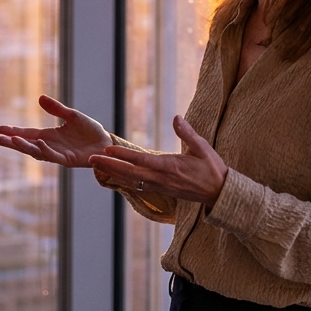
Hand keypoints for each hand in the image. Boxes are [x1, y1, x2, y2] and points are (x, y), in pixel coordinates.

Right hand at [0, 95, 109, 167]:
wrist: (106, 143)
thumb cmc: (89, 131)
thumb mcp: (72, 115)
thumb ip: (57, 109)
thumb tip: (40, 97)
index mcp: (48, 135)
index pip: (26, 133)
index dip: (12, 131)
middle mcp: (49, 146)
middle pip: (26, 145)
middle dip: (11, 143)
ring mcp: (57, 154)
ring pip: (37, 152)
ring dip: (24, 147)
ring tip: (12, 140)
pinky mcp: (68, 160)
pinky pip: (54, 156)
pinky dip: (46, 150)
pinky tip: (39, 143)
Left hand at [90, 115, 227, 205]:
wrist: (219, 193)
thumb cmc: (212, 169)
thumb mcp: (203, 147)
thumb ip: (187, 133)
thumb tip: (176, 117)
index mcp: (170, 167)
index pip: (141, 160)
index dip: (122, 155)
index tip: (107, 148)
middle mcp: (161, 179)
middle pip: (129, 173)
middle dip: (109, 165)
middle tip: (91, 159)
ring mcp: (160, 187)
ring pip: (130, 181)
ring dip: (113, 173)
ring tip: (96, 166)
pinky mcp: (161, 191)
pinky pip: (137, 186)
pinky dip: (123, 180)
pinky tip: (114, 176)